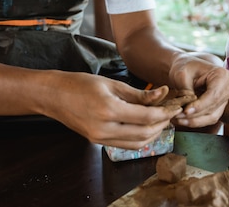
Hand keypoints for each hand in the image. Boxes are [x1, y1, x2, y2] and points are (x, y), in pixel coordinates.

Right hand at [50, 73, 181, 148]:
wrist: (54, 95)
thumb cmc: (80, 84)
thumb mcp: (112, 83)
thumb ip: (138, 94)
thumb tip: (162, 94)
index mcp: (108, 109)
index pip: (146, 117)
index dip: (164, 113)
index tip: (175, 106)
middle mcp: (104, 128)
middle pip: (144, 133)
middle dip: (162, 124)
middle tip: (170, 113)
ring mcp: (100, 138)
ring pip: (137, 144)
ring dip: (153, 134)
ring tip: (160, 120)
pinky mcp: (97, 142)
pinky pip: (125, 145)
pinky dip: (139, 138)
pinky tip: (145, 126)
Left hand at [167, 52, 228, 127]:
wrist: (187, 68)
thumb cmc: (185, 67)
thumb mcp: (182, 75)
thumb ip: (186, 91)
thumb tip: (188, 109)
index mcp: (222, 75)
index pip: (213, 95)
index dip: (200, 105)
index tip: (185, 111)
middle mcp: (227, 88)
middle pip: (213, 107)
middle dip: (194, 114)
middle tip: (176, 116)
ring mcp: (224, 99)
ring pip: (211, 116)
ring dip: (194, 120)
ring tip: (178, 119)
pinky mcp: (219, 107)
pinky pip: (209, 118)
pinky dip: (196, 121)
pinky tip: (183, 120)